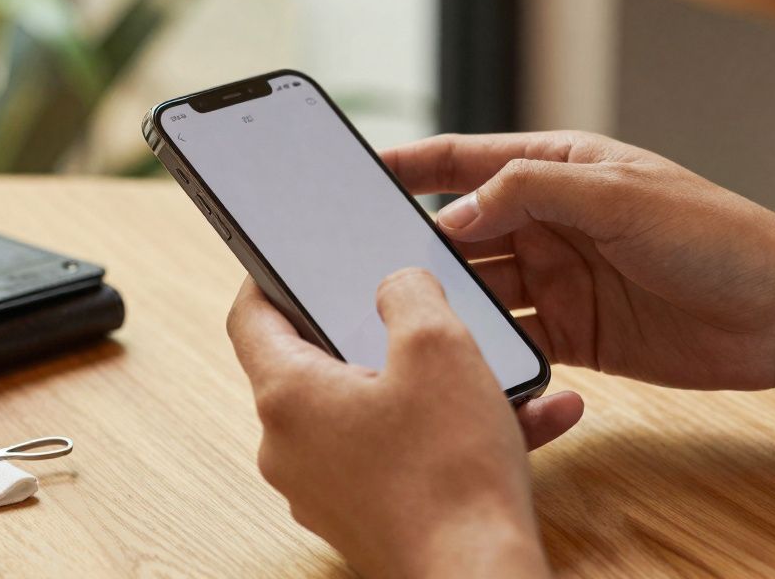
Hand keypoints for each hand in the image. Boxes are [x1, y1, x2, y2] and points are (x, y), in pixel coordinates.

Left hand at [227, 270, 581, 577]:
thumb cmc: (451, 473)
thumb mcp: (438, 348)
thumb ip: (408, 294)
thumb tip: (396, 286)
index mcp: (289, 396)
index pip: (251, 318)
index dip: (269, 277)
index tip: (292, 259)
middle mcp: (292, 447)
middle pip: (315, 364)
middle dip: (371, 333)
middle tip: (411, 309)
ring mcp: (326, 487)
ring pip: (371, 411)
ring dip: (430, 386)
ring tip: (492, 369)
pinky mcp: (366, 515)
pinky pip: (401, 453)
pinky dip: (448, 431)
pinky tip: (524, 419)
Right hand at [382, 131, 774, 391]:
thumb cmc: (714, 236)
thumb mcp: (618, 195)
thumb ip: (531, 192)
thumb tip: (455, 211)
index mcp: (558, 170)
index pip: (468, 161)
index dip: (412, 164)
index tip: (358, 170)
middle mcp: (549, 222)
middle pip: (463, 229)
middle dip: (418, 242)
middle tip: (364, 258)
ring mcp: (557, 279)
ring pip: (480, 285)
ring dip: (447, 297)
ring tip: (404, 309)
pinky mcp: (570, 331)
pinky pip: (510, 336)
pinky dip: (483, 343)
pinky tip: (459, 350)